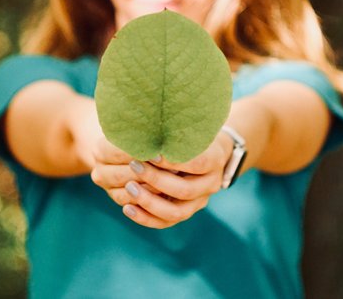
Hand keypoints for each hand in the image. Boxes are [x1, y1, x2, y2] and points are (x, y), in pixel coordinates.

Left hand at [91, 132, 232, 228]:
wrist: (211, 152)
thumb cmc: (193, 133)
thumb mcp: (190, 126)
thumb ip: (174, 129)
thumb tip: (147, 121)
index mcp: (215, 160)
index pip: (196, 163)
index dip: (172, 160)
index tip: (151, 153)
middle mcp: (211, 184)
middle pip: (184, 190)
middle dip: (156, 180)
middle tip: (133, 166)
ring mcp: (199, 201)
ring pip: (175, 212)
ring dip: (149, 202)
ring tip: (128, 188)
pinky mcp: (186, 211)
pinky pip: (166, 222)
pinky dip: (146, 218)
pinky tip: (128, 207)